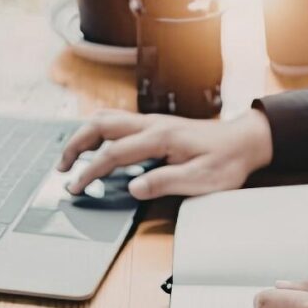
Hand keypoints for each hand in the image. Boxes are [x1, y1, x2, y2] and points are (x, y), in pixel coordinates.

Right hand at [57, 109, 272, 199]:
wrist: (245, 141)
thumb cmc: (226, 162)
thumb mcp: (201, 180)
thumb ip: (165, 182)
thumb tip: (133, 188)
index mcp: (160, 138)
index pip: (114, 154)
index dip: (91, 171)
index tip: (76, 187)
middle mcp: (152, 124)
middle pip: (101, 125)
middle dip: (76, 145)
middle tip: (62, 168)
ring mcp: (153, 122)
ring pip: (107, 119)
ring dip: (84, 135)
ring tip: (71, 158)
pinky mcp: (156, 126)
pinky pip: (119, 123)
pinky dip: (99, 132)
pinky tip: (96, 147)